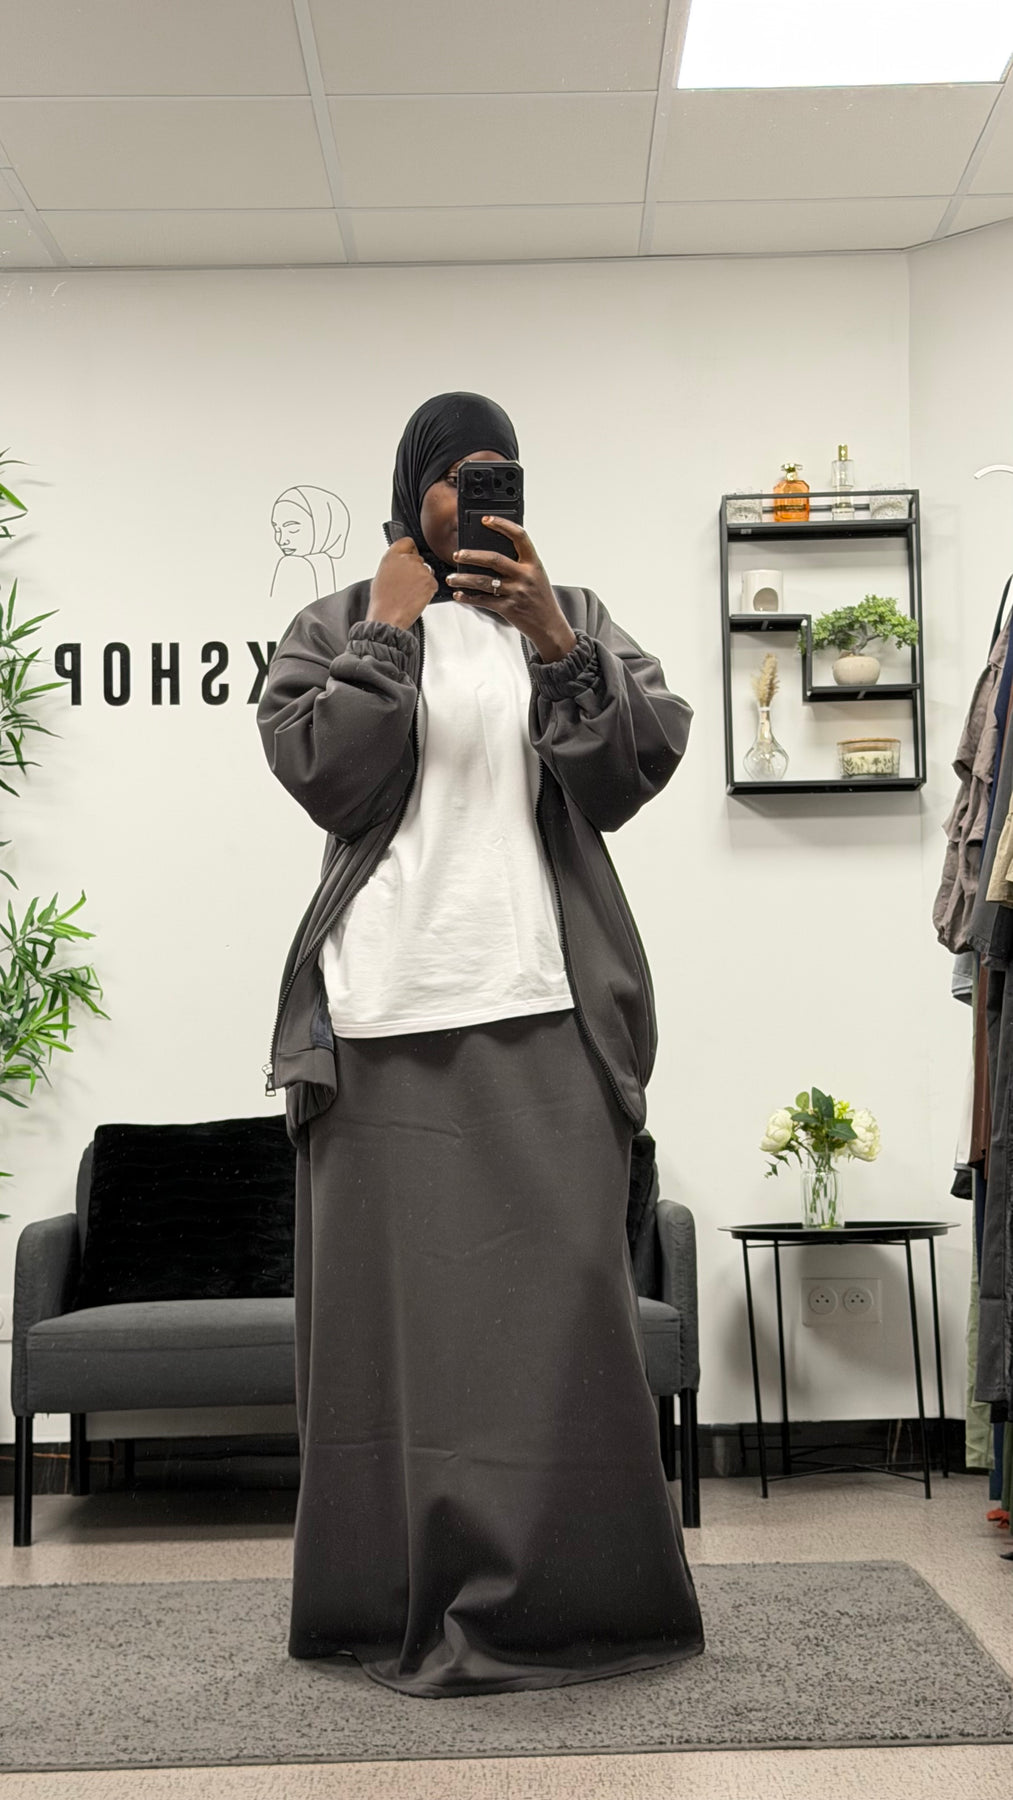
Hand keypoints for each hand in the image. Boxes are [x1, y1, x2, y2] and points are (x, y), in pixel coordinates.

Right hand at [367, 537, 436, 630]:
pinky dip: (428, 590)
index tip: (410, 556)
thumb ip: (393, 565)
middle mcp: (407, 559)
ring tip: (410, 593)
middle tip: (408, 583)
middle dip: (416, 569)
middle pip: (418, 558)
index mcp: (392, 556)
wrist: (388, 617)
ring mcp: (420, 570)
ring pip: (426, 571)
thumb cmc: (382, 601)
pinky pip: (433, 583)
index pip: (408, 542)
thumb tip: (400, 565)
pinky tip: (416, 597)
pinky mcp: (430, 581)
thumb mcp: (380, 576)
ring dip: (422, 580)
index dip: (410, 550)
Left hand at [446, 517, 577, 663]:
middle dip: (472, 555)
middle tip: (458, 554)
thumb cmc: (541, 599)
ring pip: (484, 581)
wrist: (549, 625)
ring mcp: (516, 592)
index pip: (519, 536)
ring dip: (464, 579)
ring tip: (452, 578)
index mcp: (533, 563)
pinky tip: (459, 595)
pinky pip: (483, 600)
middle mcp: (525, 576)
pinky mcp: (508, 608)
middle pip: (494, 559)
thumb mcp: (536, 576)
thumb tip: (492, 553)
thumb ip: (519, 563)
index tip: (486, 520)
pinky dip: (468, 597)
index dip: (502, 525)